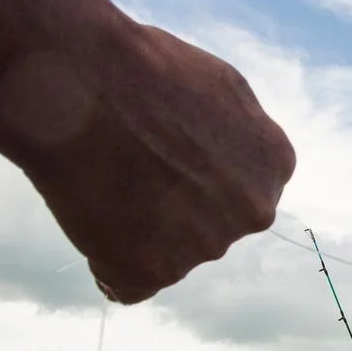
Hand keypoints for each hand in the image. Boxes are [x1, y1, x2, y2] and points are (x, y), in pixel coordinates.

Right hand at [21, 22, 295, 303]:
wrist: (80, 82)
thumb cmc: (140, 68)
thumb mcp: (218, 84)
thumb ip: (236, 131)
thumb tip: (229, 155)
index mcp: (272, 165)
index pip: (237, 189)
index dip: (192, 173)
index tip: (160, 151)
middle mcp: (250, 213)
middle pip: (207, 225)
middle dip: (171, 206)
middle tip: (125, 163)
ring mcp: (204, 247)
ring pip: (166, 254)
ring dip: (135, 229)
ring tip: (102, 177)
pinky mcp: (152, 272)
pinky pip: (125, 282)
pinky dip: (104, 260)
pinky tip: (88, 213)